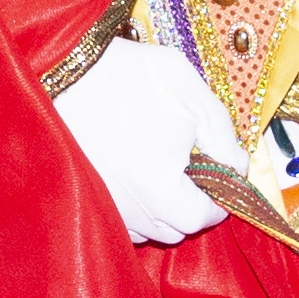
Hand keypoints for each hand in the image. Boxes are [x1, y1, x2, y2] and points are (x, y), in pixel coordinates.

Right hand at [54, 33, 245, 246]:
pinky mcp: (82, 196)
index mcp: (160, 188)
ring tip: (158, 166)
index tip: (219, 177)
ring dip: (161, 209)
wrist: (61, 67)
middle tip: (190, 168)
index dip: (217, 201)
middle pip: (173, 230)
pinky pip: (118, 218)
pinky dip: (133, 206)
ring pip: (145, 228)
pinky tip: (131, 172)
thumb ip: (223, 136)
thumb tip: (237, 167)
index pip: (200, 218)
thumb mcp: (191, 94)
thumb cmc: (129, 75)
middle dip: (189, 205)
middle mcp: (129, 209)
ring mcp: (101, 206)